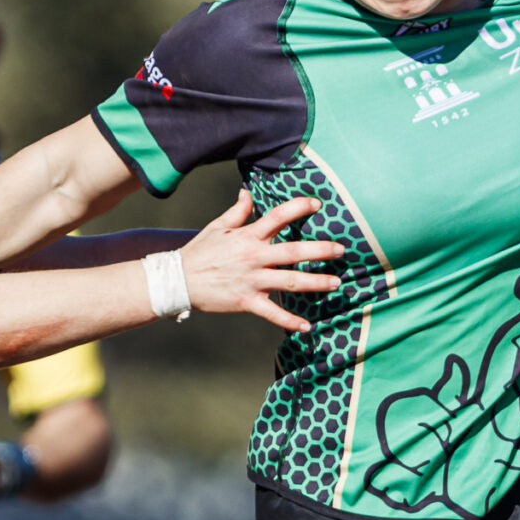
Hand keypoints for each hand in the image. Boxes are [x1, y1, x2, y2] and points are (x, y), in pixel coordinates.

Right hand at [174, 192, 343, 332]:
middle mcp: (254, 257)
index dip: (298, 207)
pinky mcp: (246, 301)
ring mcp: (251, 280)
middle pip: (293, 251)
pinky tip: (307, 326)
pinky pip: (272, 313)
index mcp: (248, 236)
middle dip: (320, 250)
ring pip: (290, 281)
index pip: (277, 216)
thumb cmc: (199, 252)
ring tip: (336, 283)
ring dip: (316, 283)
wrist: (178, 281)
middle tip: (341, 249)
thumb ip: (237, 211)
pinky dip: (290, 321)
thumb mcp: (217, 227)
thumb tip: (247, 193)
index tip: (317, 204)